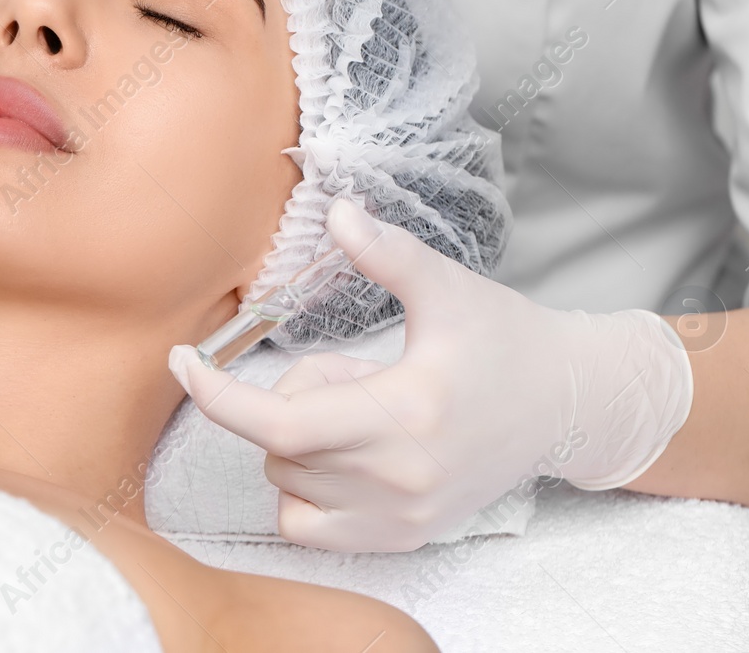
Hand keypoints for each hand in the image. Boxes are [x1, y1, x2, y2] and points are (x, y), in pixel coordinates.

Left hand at [168, 198, 692, 551]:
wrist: (567, 406)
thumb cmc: (506, 341)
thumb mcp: (449, 289)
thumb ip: (388, 254)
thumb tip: (339, 210)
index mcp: (405, 415)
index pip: (280, 423)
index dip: (217, 394)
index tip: (182, 361)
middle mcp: (400, 479)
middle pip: (280, 446)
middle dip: (291, 398)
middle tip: (350, 372)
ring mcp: (402, 517)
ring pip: (288, 484)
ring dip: (301, 444)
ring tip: (366, 410)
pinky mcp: (404, 538)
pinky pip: (307, 526)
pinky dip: (306, 488)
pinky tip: (352, 454)